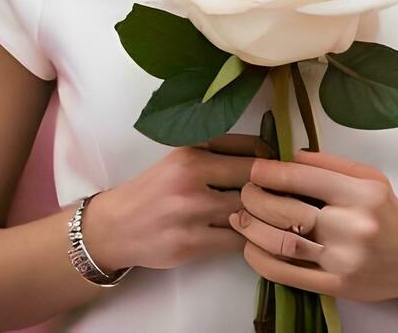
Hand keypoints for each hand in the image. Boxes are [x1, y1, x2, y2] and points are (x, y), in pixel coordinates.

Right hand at [84, 132, 266, 271]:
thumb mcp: (180, 160)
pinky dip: (249, 240)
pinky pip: (237, 243)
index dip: (273, 164)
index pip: (251, 152)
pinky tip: (250, 237)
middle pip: (255, 183)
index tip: (280, 173)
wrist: (115, 227)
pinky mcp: (190, 244)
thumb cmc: (154, 191)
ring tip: (268, 218)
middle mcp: (191, 180)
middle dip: (272, 192)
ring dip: (262, 218)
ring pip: (248, 214)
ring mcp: (190, 214)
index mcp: (192, 154)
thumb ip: (218, 155)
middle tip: (282, 198)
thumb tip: (270, 157)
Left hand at [228, 148, 397, 303]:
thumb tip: (289, 157)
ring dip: (253, 229)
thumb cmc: (387, 211)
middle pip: (288, 211)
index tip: (254, 170)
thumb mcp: (368, 177)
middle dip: (255, 200)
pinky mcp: (338, 286)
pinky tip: (252, 248)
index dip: (270, 172)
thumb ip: (329, 164)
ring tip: (242, 218)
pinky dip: (262, 261)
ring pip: (283, 244)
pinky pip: (289, 275)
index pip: (303, 178)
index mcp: (361, 194)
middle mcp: (353, 227)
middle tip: (245, 193)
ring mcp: (344, 260)